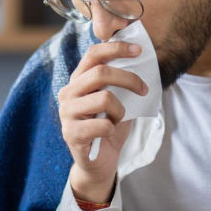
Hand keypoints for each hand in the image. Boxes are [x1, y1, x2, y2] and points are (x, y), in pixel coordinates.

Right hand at [58, 40, 147, 202]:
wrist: (99, 162)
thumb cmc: (108, 127)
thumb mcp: (116, 100)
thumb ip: (119, 82)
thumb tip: (140, 61)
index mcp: (77, 80)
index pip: (93, 54)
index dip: (116, 47)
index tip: (139, 50)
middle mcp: (68, 93)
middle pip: (101, 72)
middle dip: (129, 79)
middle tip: (144, 89)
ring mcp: (67, 113)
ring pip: (104, 98)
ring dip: (120, 110)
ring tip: (118, 119)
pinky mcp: (71, 134)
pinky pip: (103, 125)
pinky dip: (113, 129)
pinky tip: (108, 134)